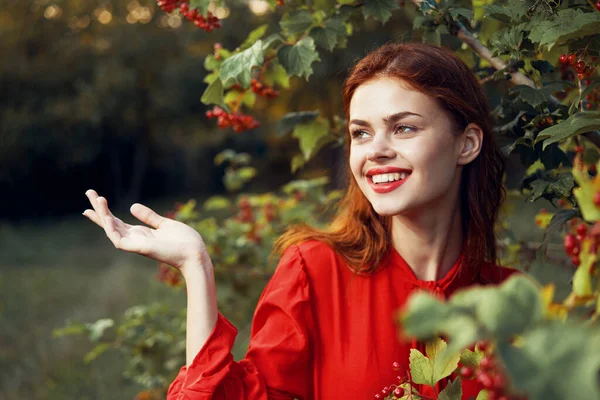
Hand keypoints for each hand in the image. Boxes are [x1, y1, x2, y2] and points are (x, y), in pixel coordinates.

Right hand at [83, 189, 209, 272]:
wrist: (195, 253)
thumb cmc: (184, 241)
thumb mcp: (165, 224)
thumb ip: (149, 217)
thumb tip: (132, 206)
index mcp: (141, 233)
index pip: (118, 222)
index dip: (105, 212)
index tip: (95, 199)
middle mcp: (135, 239)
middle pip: (111, 223)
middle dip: (99, 209)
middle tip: (88, 192)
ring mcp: (136, 244)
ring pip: (112, 230)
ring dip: (103, 216)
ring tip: (98, 199)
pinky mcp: (140, 249)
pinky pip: (120, 241)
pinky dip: (112, 230)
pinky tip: (107, 217)